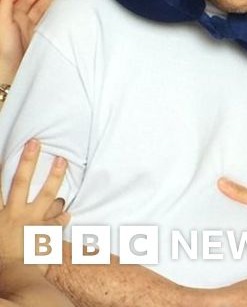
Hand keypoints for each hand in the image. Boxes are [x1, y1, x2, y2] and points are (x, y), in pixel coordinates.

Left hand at [0, 0, 62, 83]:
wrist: (11, 72)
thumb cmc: (3, 48)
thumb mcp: (2, 20)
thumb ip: (7, 1)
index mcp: (12, 16)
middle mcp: (22, 24)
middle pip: (36, 5)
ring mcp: (32, 32)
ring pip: (44, 14)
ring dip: (53, 5)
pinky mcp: (41, 41)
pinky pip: (50, 25)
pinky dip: (57, 18)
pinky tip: (64, 14)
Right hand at [0, 139, 68, 265]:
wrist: (13, 275)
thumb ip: (3, 214)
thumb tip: (21, 208)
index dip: (0, 168)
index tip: (4, 153)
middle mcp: (15, 213)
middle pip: (22, 182)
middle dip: (29, 161)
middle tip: (36, 143)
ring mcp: (33, 220)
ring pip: (47, 194)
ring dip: (55, 176)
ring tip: (62, 161)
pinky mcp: (47, 231)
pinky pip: (57, 220)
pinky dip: (61, 216)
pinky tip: (67, 212)